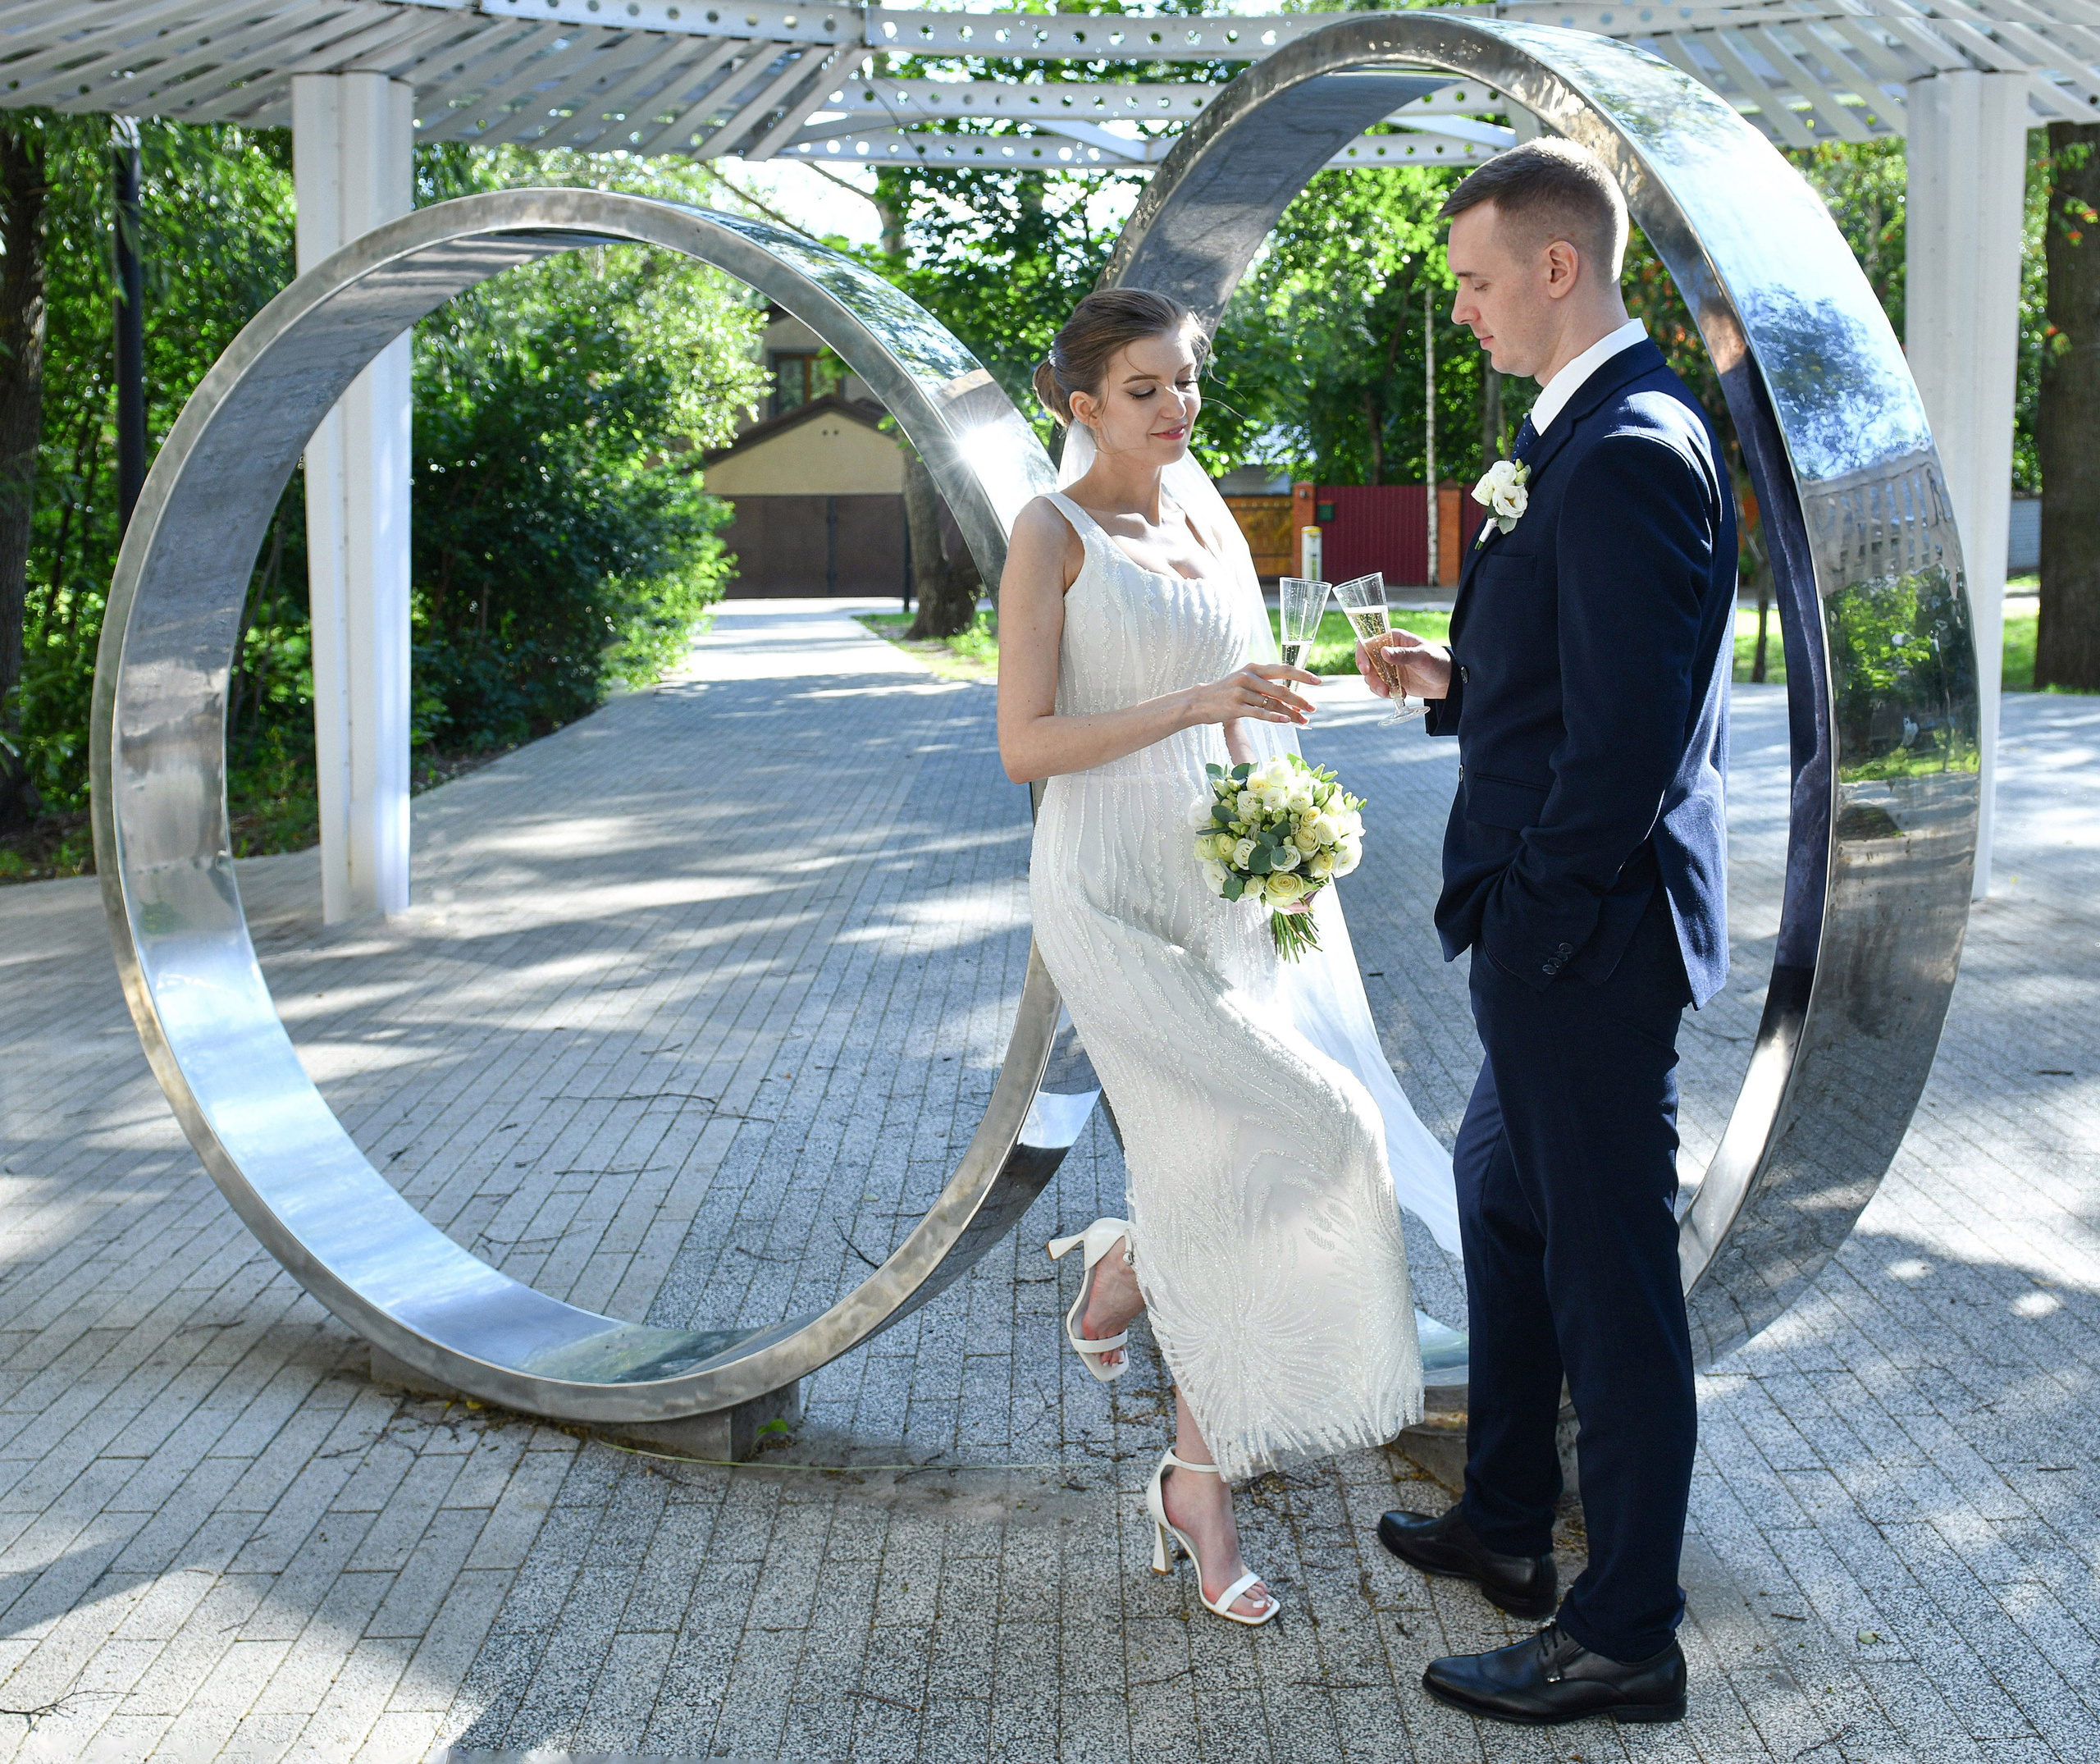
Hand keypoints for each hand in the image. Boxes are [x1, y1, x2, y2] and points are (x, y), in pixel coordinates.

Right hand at [1187, 661, 1320, 726]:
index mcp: (1254, 668)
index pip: (1284, 669)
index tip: (1318, 681)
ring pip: (1272, 703)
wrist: (1199, 701)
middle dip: (1300, 700)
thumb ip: (1266, 686)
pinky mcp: (1236, 707)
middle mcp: (1249, 677)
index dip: (1302, 675)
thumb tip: (1291, 698)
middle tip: (1313, 708)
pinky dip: (1274, 717)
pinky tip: (1287, 721)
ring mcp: (1242, 692)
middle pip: (1281, 688)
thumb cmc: (1227, 692)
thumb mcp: (1245, 681)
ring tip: (1303, 721)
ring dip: (1291, 713)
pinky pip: (1260, 713)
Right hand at [1356, 629, 1451, 700]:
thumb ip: (1403, 654)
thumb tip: (1383, 652)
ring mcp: (1389, 667)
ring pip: (1371, 677)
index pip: (1369, 642)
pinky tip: (1399, 694)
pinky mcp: (1392, 680)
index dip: (1362, 654)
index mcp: (1394, 639)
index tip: (1365, 669)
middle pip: (1367, 662)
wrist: (1448, 681)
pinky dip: (1385, 692)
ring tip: (1391, 693)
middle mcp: (1388, 652)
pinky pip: (1380, 686)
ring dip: (1377, 687)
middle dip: (1371, 677)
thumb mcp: (1422, 656)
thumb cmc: (1438, 661)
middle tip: (1382, 688)